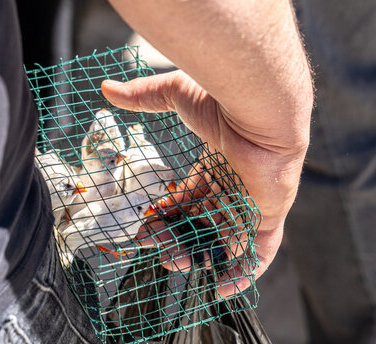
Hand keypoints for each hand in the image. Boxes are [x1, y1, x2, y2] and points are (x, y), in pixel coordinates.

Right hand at [101, 70, 309, 296]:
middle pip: (201, 222)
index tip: (146, 226)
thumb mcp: (176, 96)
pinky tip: (220, 287)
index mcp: (214, 166)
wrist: (260, 109)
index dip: (167, 214)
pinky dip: (241, 271)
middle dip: (177, 236)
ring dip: (199, 253)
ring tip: (173, 262)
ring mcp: (251, 203)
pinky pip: (258, 252)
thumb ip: (143, 96)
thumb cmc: (222, 100)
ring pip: (223, 238)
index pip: (188, 198)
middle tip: (156, 247)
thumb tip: (107, 88)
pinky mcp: (268, 216)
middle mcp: (233, 187)